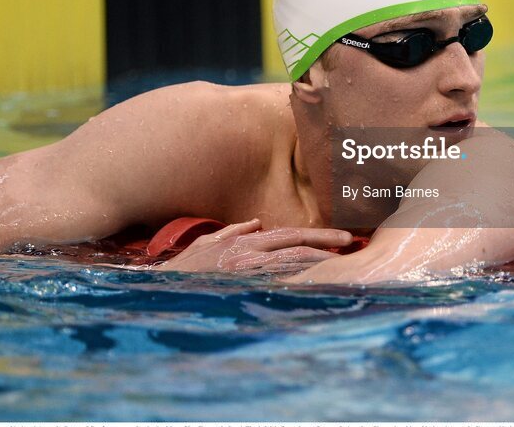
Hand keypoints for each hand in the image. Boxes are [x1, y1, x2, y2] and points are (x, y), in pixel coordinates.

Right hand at [157, 218, 352, 272]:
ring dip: (318, 267)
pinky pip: (276, 288)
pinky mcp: (241, 290)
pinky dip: (298, 287)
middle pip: (297, 248)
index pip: (290, 234)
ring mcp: (246, 274)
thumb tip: (256, 223)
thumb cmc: (183, 269)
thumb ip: (233, 231)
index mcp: (245, 243)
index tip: (343, 237)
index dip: (319, 235)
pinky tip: (318, 289)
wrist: (161, 290)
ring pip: (292, 267)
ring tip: (343, 267)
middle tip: (352, 246)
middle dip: (326, 248)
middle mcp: (249, 255)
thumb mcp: (207, 243)